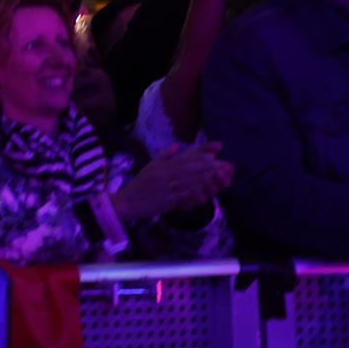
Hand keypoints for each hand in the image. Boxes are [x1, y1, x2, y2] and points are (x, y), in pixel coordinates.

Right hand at [110, 143, 232, 222]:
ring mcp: (164, 186)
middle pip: (189, 166)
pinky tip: (204, 193)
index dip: (202, 152)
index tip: (217, 149)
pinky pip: (181, 196)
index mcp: (161, 165)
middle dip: (207, 164)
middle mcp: (164, 173)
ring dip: (204, 177)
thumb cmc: (138, 186)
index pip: (185, 156)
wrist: (125, 202)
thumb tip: (177, 145)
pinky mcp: (164, 200)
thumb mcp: (149, 167)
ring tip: (219, 175)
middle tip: (223, 163)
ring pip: (188, 179)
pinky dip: (193, 194)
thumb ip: (163, 156)